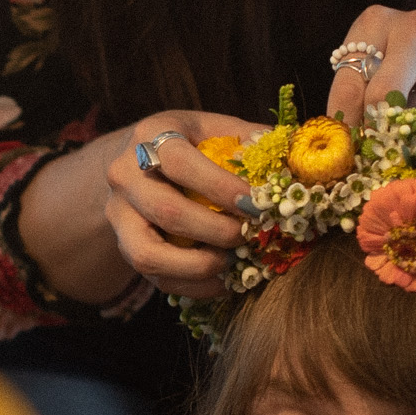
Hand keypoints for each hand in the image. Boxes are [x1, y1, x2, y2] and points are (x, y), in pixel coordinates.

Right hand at [99, 110, 270, 301]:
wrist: (135, 165)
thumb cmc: (187, 145)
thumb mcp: (212, 128)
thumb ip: (249, 139)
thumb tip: (296, 159)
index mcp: (148, 136)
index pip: (180, 163)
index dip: (219, 186)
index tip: (255, 204)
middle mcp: (123, 176)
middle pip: (166, 211)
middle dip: (215, 230)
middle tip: (249, 237)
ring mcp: (119, 217)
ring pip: (148, 255)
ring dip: (197, 266)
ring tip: (231, 262)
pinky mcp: (125, 249)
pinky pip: (155, 279)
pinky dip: (194, 286)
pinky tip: (223, 280)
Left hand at [324, 7, 415, 160]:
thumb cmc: (406, 79)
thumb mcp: (371, 79)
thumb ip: (351, 104)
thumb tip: (334, 150)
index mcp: (375, 23)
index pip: (349, 83)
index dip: (345, 125)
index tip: (345, 152)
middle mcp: (415, 26)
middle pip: (382, 93)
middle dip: (375, 131)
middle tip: (373, 155)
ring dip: (409, 137)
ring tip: (407, 142)